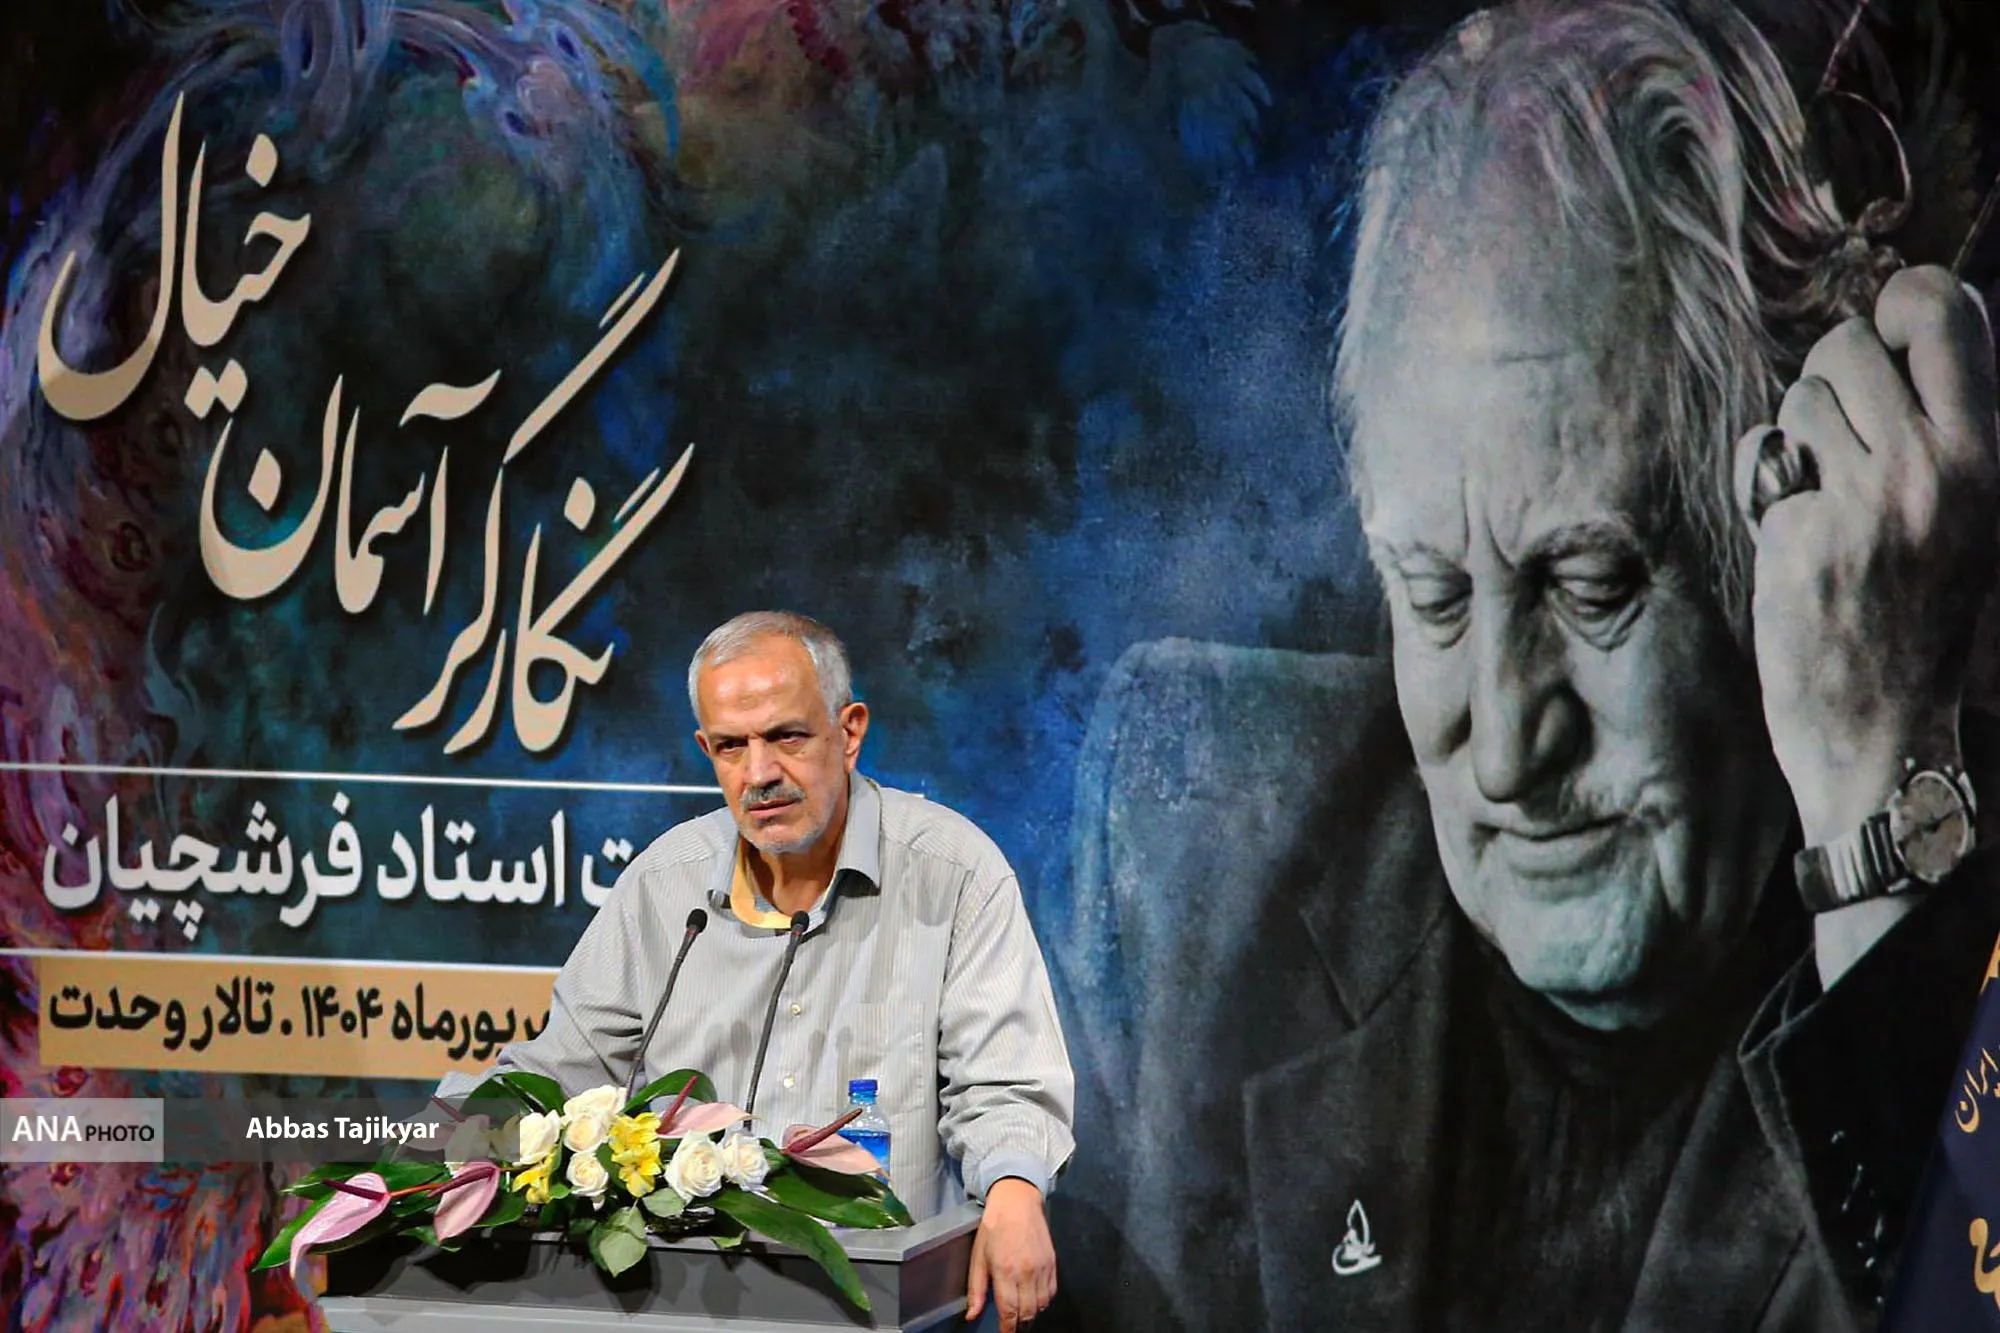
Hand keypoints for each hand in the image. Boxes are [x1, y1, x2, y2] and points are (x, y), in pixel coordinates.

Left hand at [966, 1177, 1055, 1330]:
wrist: (1017, 1202)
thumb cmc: (994, 1227)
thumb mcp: (978, 1256)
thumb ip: (976, 1288)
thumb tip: (972, 1314)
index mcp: (1005, 1270)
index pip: (1009, 1311)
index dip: (1008, 1328)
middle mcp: (1027, 1272)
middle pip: (1027, 1312)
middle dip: (1020, 1325)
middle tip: (1013, 1329)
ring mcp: (1042, 1268)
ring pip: (1041, 1305)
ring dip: (1032, 1316)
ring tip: (1023, 1318)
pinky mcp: (1053, 1263)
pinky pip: (1051, 1292)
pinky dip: (1044, 1303)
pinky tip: (1035, 1303)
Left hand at [1733, 266, 1998, 852]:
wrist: (1885, 732)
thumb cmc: (1924, 620)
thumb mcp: (1970, 515)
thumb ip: (1943, 430)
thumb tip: (1906, 331)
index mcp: (1983, 457)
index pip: (1945, 314)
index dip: (1905, 302)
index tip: (1893, 325)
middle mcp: (1926, 469)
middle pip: (1847, 346)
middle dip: (1831, 378)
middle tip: (1844, 434)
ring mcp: (1858, 502)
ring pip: (1796, 401)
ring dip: (1797, 436)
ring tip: (1825, 490)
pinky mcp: (1795, 535)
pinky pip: (1759, 460)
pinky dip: (1767, 485)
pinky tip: (1796, 530)